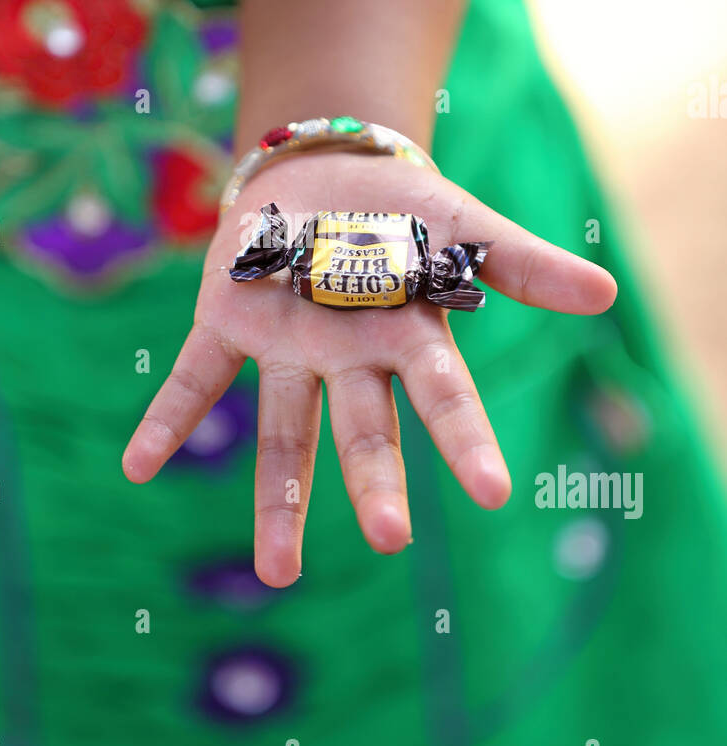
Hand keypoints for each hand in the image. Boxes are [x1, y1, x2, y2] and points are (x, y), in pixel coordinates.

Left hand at [122, 151, 616, 586]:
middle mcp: (345, 360)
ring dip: (279, 500)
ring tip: (277, 575)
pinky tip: (139, 468)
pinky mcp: (224, 325)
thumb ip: (522, 262)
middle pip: (361, 432)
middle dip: (374, 482)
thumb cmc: (400, 208)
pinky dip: (167, 422)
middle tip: (390, 539)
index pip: (443, 397)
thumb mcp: (463, 224)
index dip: (466, 440)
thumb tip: (606, 291)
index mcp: (406, 336)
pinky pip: (194, 380)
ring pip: (280, 435)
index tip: (495, 493)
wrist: (321, 170)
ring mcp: (284, 350)